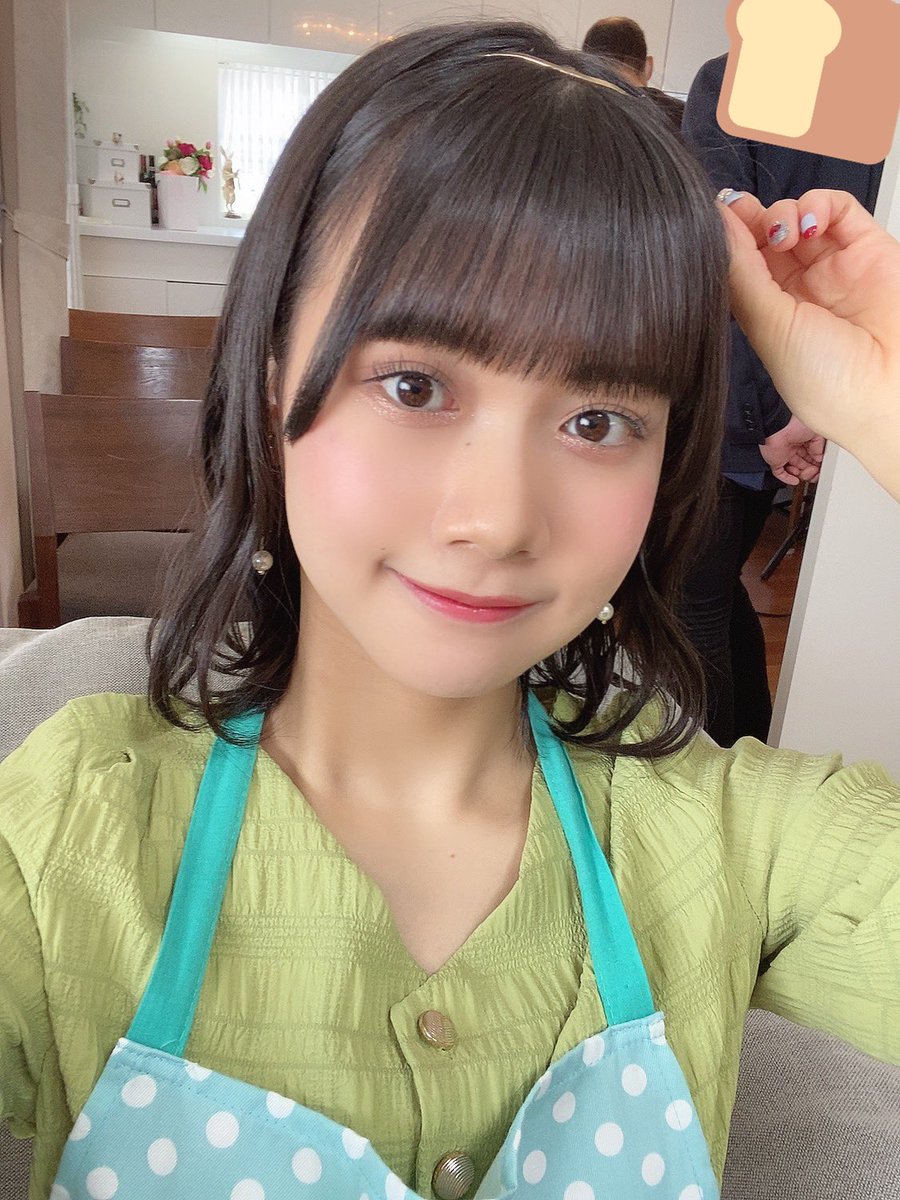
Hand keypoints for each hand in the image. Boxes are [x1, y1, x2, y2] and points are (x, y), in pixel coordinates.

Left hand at [719, 189, 899, 500]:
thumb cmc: (828, 380)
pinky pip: (839, 209)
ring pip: (799, 219)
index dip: (729, 240)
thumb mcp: (767, 328)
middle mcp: (802, 292)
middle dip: (751, 220)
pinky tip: (809, 224)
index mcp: (772, 318)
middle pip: (766, 238)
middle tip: (742, 212)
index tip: (713, 220)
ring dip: (783, 214)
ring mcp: (836, 268)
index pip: (743, 268)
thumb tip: (717, 227)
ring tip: (784, 236)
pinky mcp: (869, 248)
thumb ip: (741, 274)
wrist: (890, 391)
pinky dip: (819, 204)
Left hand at [759, 416, 825, 486]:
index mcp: (804, 441)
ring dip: (802, 475)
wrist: (778, 426)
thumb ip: (820, 447)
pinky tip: (795, 481)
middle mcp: (795, 448)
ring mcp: (784, 455)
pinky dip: (788, 479)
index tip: (822, 469)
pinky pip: (780, 474)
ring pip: (795, 471)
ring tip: (806, 475)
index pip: (813, 457)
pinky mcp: (775, 461)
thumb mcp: (816, 433)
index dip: (818, 464)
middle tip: (816, 474)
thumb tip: (820, 458)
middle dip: (812, 471)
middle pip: (805, 465)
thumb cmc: (795, 423)